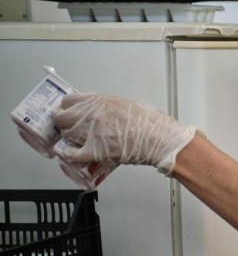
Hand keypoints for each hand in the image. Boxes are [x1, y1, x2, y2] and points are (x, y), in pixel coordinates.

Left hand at [53, 94, 196, 174]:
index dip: (67, 107)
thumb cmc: (151, 122)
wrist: (160, 139)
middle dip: (64, 123)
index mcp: (99, 101)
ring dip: (70, 138)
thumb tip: (96, 110)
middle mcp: (91, 115)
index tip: (70, 112)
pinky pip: (71, 154)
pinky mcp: (94, 151)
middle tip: (71, 127)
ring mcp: (90, 133)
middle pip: (61, 117)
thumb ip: (106, 105)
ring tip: (78, 140)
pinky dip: (69, 155)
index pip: (68, 100)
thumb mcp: (126, 103)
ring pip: (65, 135)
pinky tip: (71, 154)